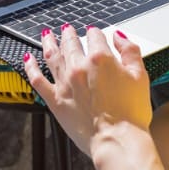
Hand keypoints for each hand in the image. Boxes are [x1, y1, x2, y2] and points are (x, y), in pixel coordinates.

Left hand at [23, 25, 151, 156]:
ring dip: (49, 42)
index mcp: (100, 59)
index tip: (94, 32)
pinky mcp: (54, 100)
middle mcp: (79, 67)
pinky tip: (28, 59)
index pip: (95, 36)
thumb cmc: (131, 113)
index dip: (95, 32)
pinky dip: (31, 67)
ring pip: (52, 55)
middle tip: (67, 29)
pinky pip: (37, 79)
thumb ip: (130, 51)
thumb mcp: (140, 76)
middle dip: (69, 34)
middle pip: (71, 42)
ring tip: (47, 35)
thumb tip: (119, 37)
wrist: (117, 140)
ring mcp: (64, 83)